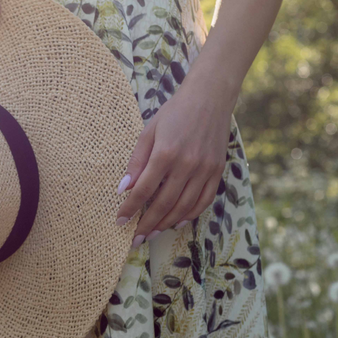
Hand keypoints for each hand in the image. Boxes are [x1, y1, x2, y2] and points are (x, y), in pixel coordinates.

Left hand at [114, 73, 234, 246]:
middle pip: (164, 204)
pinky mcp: (218, 171)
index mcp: (165, 154)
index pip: (144, 190)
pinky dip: (190, 215)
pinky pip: (204, 201)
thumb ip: (136, 162)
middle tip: (135, 238)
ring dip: (167, 223)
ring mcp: (205, 170)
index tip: (120, 221)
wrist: (209, 99)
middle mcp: (187, 165)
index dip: (130, 208)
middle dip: (147, 224)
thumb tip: (124, 188)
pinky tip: (177, 222)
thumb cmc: (174, 114)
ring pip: (184, 207)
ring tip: (152, 233)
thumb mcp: (149, 132)